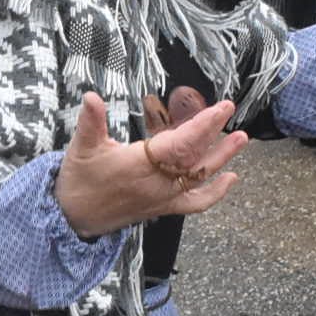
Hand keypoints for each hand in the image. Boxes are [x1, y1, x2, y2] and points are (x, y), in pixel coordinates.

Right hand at [53, 91, 246, 240]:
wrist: (74, 218)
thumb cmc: (79, 180)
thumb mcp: (81, 148)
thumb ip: (90, 122)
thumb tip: (91, 97)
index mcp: (140, 164)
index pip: (180, 143)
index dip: (202, 126)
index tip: (220, 109)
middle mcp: (157, 183)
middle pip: (195, 157)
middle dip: (215, 134)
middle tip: (230, 109)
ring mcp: (164, 197)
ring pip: (200, 177)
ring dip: (222, 157)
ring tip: (241, 138)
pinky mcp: (164, 207)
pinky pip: (195, 202)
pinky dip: (215, 193)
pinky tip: (231, 178)